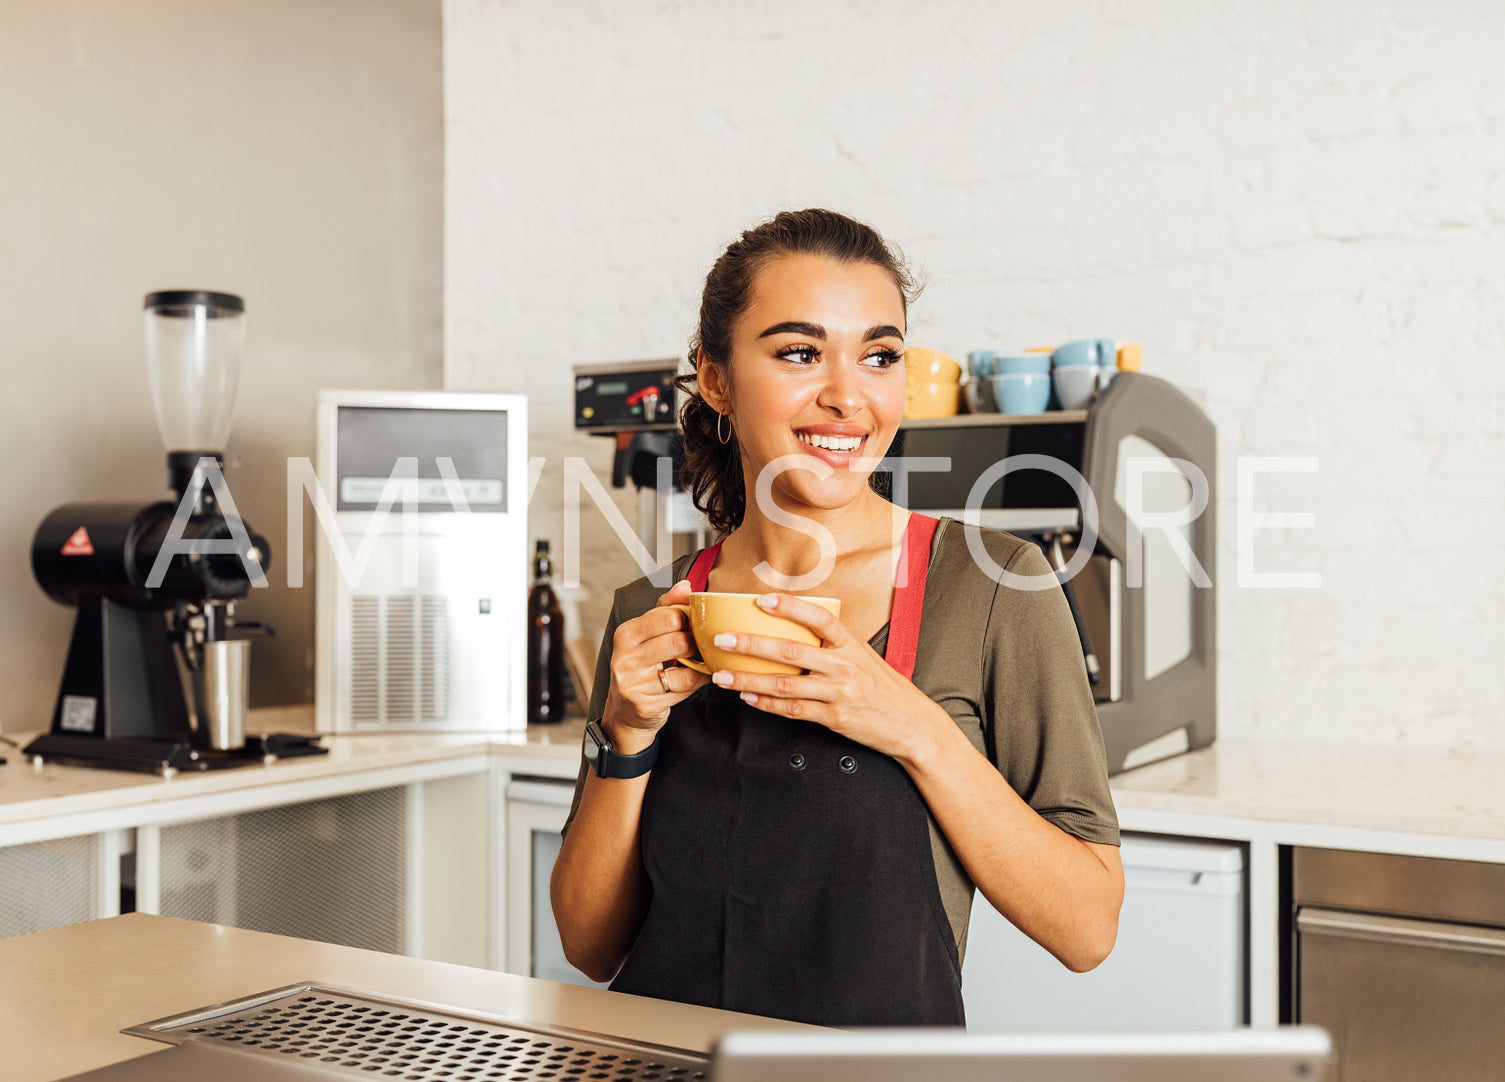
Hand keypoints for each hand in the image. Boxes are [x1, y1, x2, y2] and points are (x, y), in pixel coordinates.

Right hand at [602, 579, 710, 748]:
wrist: (625, 711)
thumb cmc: (641, 667)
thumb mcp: (647, 634)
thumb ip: (667, 608)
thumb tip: (686, 586)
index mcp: (626, 634)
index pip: (668, 616)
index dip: (688, 620)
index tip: (692, 626)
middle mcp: (625, 658)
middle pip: (679, 640)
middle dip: (696, 643)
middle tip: (699, 646)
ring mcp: (633, 683)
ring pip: (685, 667)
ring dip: (700, 665)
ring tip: (701, 662)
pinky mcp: (645, 704)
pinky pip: (686, 689)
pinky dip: (697, 682)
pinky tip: (696, 678)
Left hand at [706, 593, 946, 761]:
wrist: (912, 724)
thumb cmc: (885, 689)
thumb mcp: (864, 657)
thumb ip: (835, 645)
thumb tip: (797, 630)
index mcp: (852, 644)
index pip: (819, 618)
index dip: (790, 607)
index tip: (763, 599)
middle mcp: (844, 665)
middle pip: (790, 651)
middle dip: (751, 644)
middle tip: (723, 639)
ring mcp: (838, 692)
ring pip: (784, 684)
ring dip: (748, 680)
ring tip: (723, 676)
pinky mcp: (834, 717)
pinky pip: (793, 710)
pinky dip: (767, 705)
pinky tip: (748, 699)